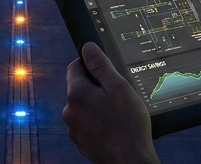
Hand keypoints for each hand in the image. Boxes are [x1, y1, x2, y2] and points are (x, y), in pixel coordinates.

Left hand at [63, 42, 159, 163]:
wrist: (130, 161)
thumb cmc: (128, 126)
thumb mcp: (119, 87)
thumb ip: (101, 65)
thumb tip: (88, 48)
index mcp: (76, 94)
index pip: (75, 67)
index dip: (91, 64)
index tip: (107, 71)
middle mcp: (70, 111)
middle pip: (80, 88)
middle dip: (97, 88)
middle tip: (118, 96)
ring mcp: (74, 129)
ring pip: (85, 108)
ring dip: (98, 107)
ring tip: (119, 115)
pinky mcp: (82, 142)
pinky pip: (88, 124)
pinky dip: (99, 123)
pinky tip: (115, 128)